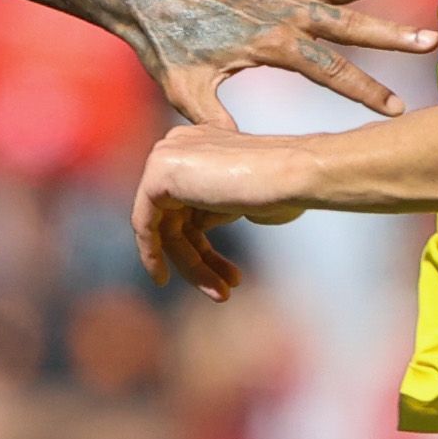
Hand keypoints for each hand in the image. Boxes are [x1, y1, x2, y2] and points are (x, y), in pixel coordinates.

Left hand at [131, 123, 307, 298]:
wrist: (292, 177)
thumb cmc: (283, 191)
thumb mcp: (242, 202)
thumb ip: (216, 208)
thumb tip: (198, 224)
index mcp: (201, 144)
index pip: (188, 200)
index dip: (199, 241)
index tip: (217, 271)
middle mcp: (180, 145)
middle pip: (177, 217)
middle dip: (200, 258)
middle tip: (226, 289)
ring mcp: (166, 157)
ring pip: (166, 226)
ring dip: (192, 266)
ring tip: (221, 294)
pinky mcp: (157, 174)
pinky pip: (145, 224)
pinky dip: (152, 253)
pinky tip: (162, 278)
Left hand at [135, 0, 433, 126]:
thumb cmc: (165, 47)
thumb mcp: (188, 93)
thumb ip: (217, 123)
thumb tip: (241, 158)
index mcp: (273, 45)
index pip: (331, 73)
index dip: (366, 92)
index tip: (398, 109)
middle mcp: (285, 13)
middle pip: (350, 27)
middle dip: (392, 37)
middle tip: (432, 41)